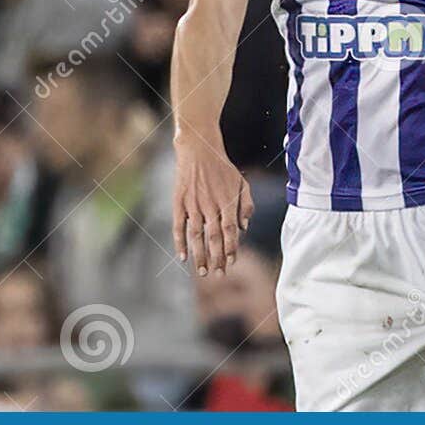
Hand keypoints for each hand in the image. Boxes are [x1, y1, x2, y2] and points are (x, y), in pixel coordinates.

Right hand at [172, 131, 253, 275]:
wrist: (199, 149)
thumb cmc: (223, 168)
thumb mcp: (241, 183)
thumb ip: (246, 205)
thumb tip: (243, 228)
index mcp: (227, 201)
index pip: (230, 231)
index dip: (231, 248)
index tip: (231, 263)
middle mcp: (210, 205)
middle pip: (214, 237)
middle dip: (217, 258)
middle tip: (218, 275)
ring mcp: (193, 204)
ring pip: (196, 236)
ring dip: (199, 255)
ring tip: (202, 271)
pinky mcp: (179, 202)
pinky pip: (178, 226)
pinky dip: (180, 242)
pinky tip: (182, 257)